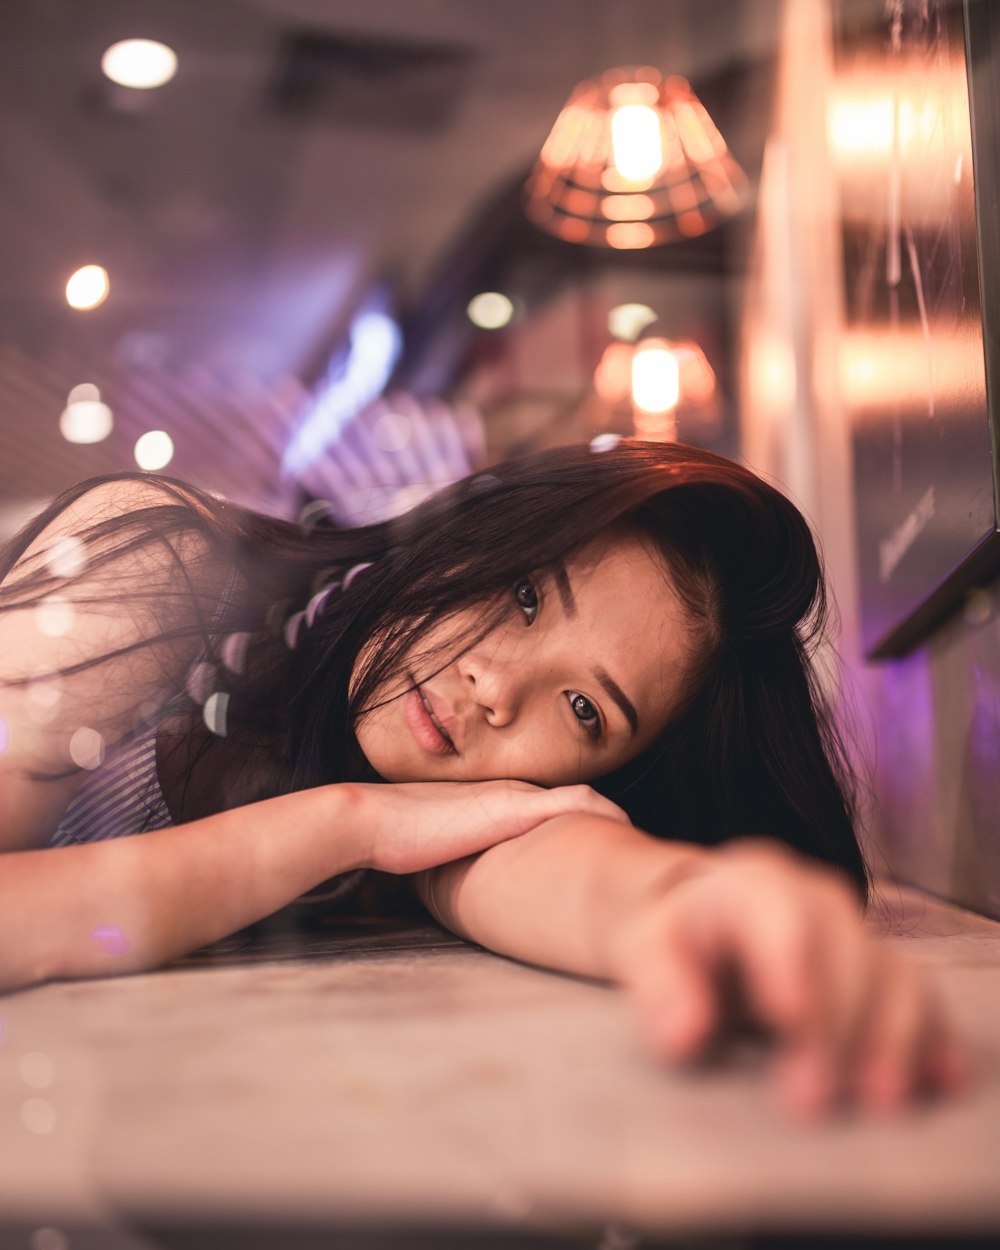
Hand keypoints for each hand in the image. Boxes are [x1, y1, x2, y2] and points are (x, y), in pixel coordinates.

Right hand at [352, 779, 629, 875]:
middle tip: (634, 847)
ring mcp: (515, 798)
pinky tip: (621, 822)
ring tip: (636, 838)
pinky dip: (600, 809)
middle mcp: (511, 795)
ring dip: (610, 817)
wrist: (374, 820)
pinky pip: (574, 802)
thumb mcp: (439, 854)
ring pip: (581, 800)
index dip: (582, 822)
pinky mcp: (514, 807)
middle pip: (575, 802)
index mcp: (497, 805)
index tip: (605, 843)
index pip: (552, 809)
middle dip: (607, 822)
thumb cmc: (398, 840)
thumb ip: (460, 863)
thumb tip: (466, 894)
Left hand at [611, 838, 967, 1119]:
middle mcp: (816, 899)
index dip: (792, 963)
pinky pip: (920, 999)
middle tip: (811, 1101)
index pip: (781, 914)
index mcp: (752, 883)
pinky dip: (932, 1039)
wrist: (701, 917)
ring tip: (878, 1103)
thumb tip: (684, 1034)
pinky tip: (938, 1080)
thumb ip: (660, 985)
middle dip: (837, 1026)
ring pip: (895, 975)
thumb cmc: (676, 938)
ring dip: (892, 1041)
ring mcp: (856, 933)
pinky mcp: (882, 970)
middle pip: (846, 951)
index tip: (790, 1020)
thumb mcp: (646, 948)